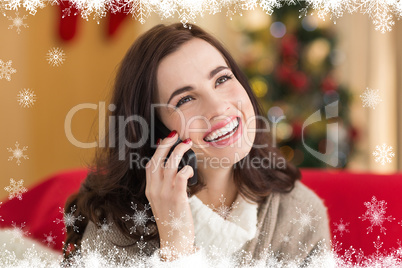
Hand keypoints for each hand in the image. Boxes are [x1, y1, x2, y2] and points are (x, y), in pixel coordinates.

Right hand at [145, 131, 195, 260]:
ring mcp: (165, 194)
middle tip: (176, 135)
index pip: (149, 165)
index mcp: (150, 190)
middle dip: (166, 145)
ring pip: (169, 165)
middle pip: (157, 160)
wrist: (174, 240)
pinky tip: (190, 169)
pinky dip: (186, 169)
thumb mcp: (161, 202)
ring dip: (179, 152)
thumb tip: (171, 169)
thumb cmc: (172, 220)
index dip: (157, 150)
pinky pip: (180, 177)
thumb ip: (163, 186)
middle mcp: (155, 190)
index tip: (164, 140)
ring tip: (187, 144)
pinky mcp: (177, 198)